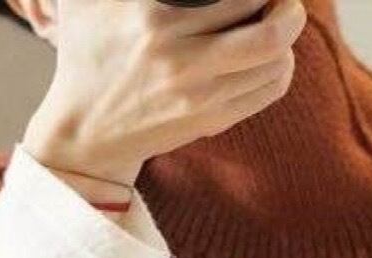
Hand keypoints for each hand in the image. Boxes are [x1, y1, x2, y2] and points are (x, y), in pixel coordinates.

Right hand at [20, 0, 309, 187]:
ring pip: (274, 62)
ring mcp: (197, 95)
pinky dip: (280, 68)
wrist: (82, 132)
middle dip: (289, 9)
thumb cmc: (87, 53)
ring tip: (278, 24)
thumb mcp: (87, 0)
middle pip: (268, 31)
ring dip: (287, 39)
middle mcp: (180, 59)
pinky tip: (271, 56)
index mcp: (154, 19)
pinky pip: (267, 90)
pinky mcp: (208, 120)